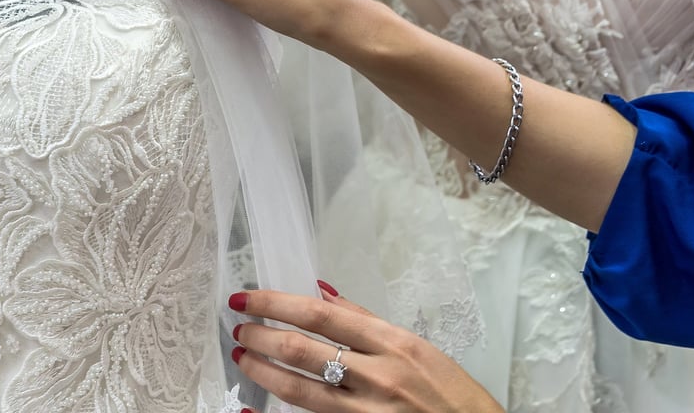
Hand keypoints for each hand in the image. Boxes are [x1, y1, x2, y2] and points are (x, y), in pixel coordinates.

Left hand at [229, 283, 501, 412]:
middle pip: (302, 350)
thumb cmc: (453, 396)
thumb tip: (323, 293)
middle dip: (261, 337)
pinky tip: (248, 409)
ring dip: (262, 371)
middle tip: (240, 329)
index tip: (247, 299)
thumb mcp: (418, 348)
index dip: (275, 304)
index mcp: (393, 344)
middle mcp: (378, 376)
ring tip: (243, 357)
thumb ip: (367, 321)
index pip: (319, 315)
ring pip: (298, 390)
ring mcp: (367, 412)